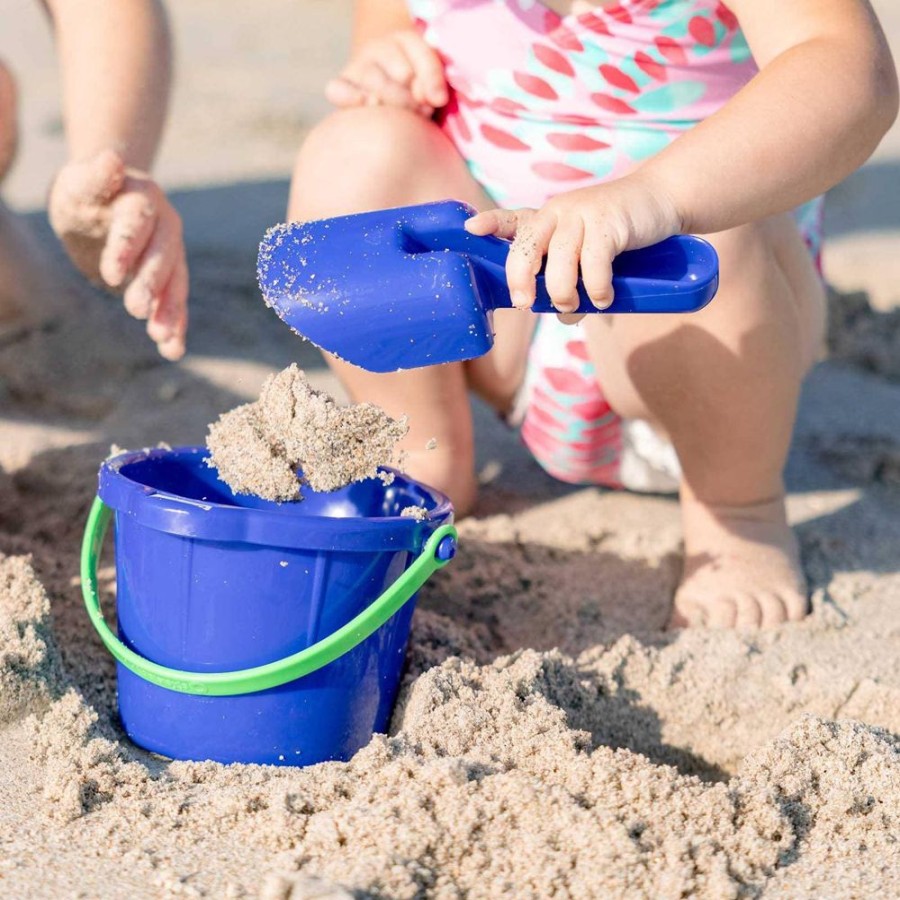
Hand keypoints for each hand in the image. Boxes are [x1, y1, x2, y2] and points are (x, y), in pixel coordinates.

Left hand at [48, 149, 187, 360]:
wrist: (106, 207)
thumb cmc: (86, 194)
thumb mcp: (80, 183)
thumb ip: (95, 175)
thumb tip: (111, 158)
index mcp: (144, 200)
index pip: (138, 225)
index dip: (126, 248)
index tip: (110, 274)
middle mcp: (166, 227)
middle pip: (162, 258)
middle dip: (151, 285)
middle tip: (136, 310)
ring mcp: (172, 254)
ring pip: (175, 284)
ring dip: (170, 311)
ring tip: (161, 339)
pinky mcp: (170, 279)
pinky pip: (176, 303)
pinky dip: (176, 326)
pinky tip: (172, 350)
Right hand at [325, 29, 447, 115]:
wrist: (383, 87)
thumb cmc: (413, 88)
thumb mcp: (429, 77)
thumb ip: (434, 81)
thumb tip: (436, 99)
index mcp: (404, 41)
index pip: (421, 57)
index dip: (429, 82)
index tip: (433, 102)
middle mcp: (377, 48)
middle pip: (398, 71)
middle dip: (412, 97)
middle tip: (417, 114)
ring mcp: (358, 66)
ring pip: (373, 80)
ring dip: (391, 102)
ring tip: (398, 118)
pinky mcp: (340, 84)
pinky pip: (337, 89)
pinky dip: (349, 97)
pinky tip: (366, 104)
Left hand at [464, 174, 681, 318]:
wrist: (659, 202)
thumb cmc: (617, 234)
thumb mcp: (585, 248)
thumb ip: (569, 277)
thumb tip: (566, 316)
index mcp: (545, 219)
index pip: (511, 219)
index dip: (490, 224)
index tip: (471, 229)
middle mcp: (558, 213)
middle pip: (526, 249)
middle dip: (521, 281)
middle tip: (526, 303)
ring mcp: (583, 215)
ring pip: (559, 264)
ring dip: (564, 294)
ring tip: (574, 306)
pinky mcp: (609, 222)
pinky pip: (594, 264)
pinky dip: (597, 289)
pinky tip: (604, 298)